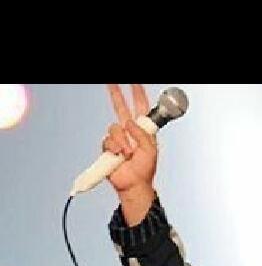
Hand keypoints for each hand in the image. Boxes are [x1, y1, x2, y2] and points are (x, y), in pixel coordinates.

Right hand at [104, 85, 158, 224]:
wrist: (134, 183)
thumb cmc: (145, 168)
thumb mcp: (150, 149)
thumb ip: (142, 134)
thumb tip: (129, 122)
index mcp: (142, 129)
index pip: (140, 107)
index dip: (137, 94)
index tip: (134, 82)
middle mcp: (129, 130)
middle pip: (120, 107)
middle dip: (116, 94)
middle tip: (111, 82)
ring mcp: (118, 138)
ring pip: (115, 128)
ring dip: (123, 142)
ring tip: (129, 153)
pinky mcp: (108, 146)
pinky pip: (108, 140)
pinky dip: (115, 148)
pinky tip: (119, 156)